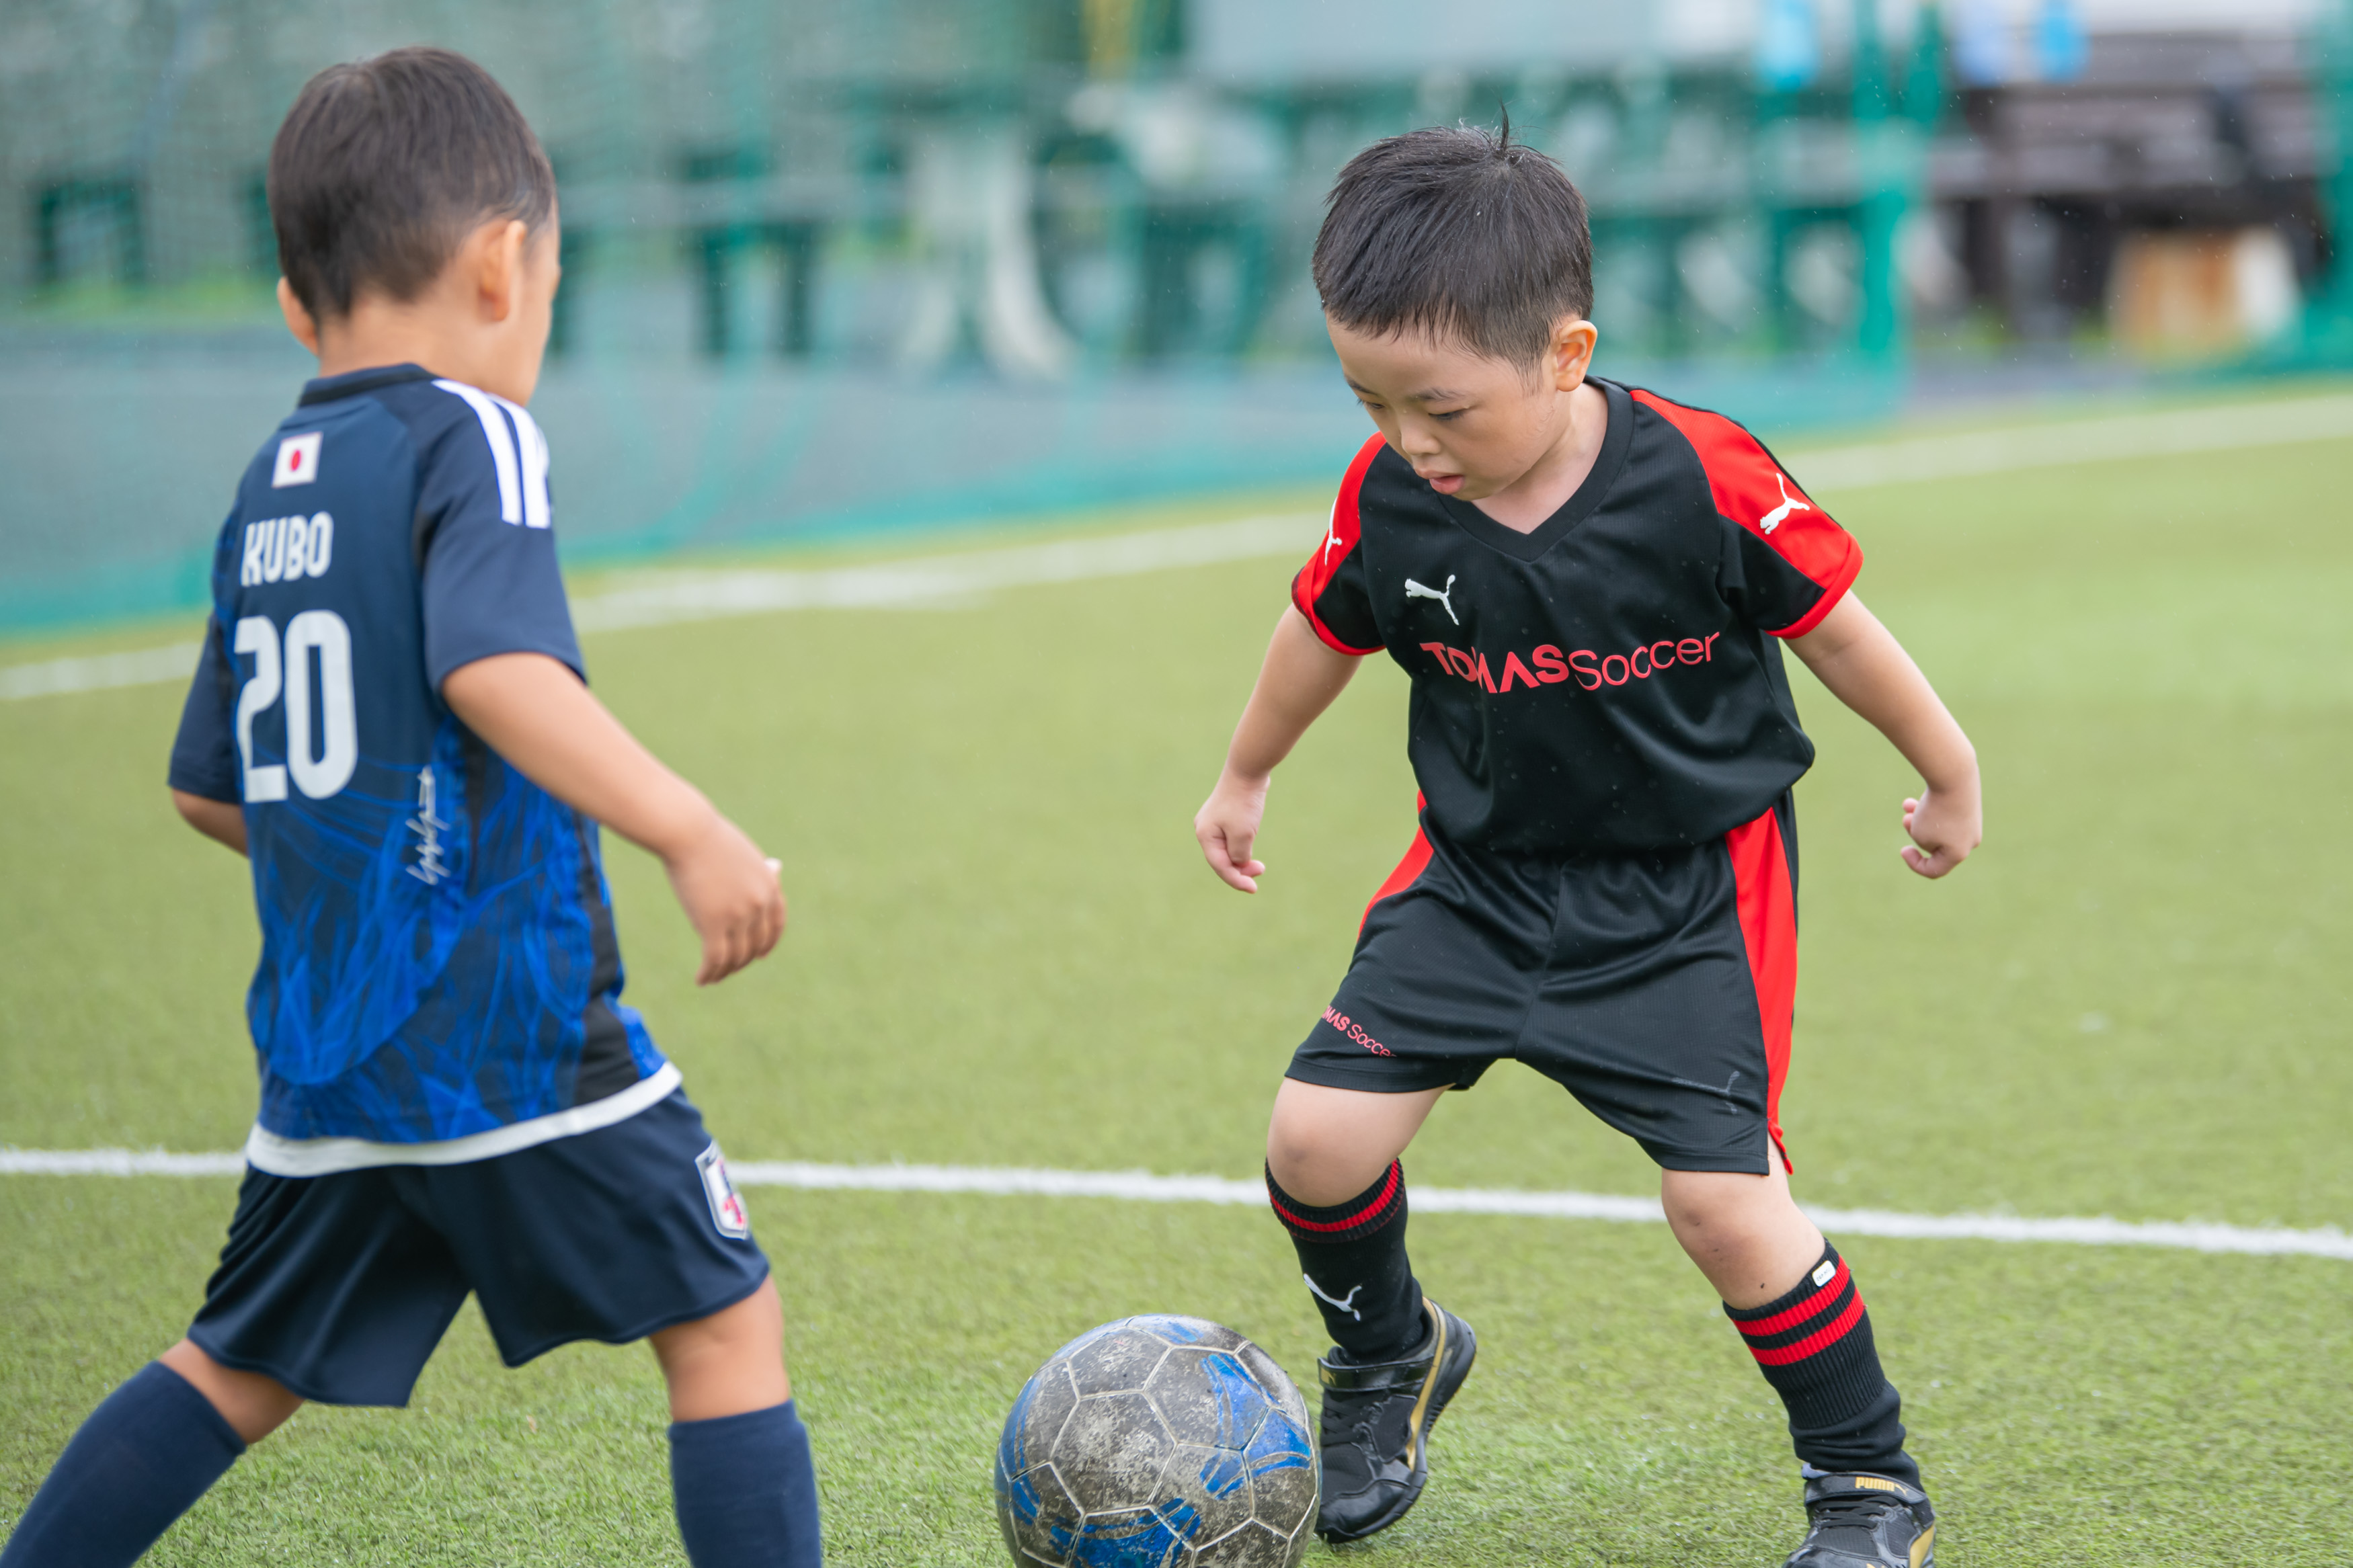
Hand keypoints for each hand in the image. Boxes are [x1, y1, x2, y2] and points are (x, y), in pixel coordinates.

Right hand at [662, 812, 788, 983]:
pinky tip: (700, 979)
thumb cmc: (712, 838)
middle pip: (755, 945)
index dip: (768, 944)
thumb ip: (761, 869)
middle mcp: (759, 904)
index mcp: (770, 886)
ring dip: (724, 972)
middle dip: (743, 961)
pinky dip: (709, 973)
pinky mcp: (713, 923)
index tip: (761, 956)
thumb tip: (778, 867)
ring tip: (712, 977)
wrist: (689, 832)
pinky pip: (715, 958)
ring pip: (735, 956)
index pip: (776, 925)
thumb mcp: (746, 852)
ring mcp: (738, 915)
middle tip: (728, 969)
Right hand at [1195, 768, 1271, 892]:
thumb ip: (1239, 855)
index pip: (1220, 866)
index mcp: (1205, 835)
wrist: (1247, 771)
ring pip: (1226, 850)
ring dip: (1242, 859)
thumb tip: (1239, 863)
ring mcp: (1214, 823)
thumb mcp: (1243, 834)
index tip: (1254, 888)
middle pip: (1221, 860)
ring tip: (1259, 864)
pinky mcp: (1225, 816)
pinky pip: (1231, 839)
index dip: (1236, 880)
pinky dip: (1242, 847)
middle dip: (1240, 870)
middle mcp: (1205, 830)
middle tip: (1260, 872)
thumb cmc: (1243, 802)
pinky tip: (1251, 847)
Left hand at [1900, 779, 1979, 878]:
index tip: (1903, 849)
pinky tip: (1913, 799)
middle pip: (1937, 845)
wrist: (1954, 777)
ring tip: (1907, 806)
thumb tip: (1935, 832)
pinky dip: (1930, 808)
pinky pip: (1946, 812)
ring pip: (1940, 826)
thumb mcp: (1920, 833)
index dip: (1915, 864)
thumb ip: (1924, 839)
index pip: (1936, 870)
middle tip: (1905, 820)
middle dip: (1917, 832)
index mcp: (1959, 853)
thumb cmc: (1935, 810)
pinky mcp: (1969, 805)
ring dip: (1920, 819)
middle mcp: (1970, 839)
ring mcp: (1972, 822)